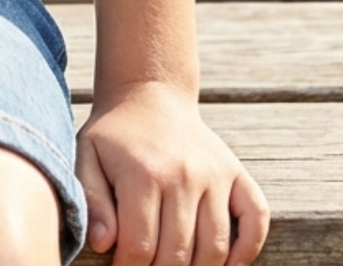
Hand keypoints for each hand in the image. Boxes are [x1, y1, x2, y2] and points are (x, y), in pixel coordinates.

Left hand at [76, 81, 268, 265]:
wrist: (149, 94)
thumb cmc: (114, 135)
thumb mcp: (86, 157)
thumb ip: (91, 201)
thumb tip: (103, 244)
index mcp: (143, 173)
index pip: (140, 245)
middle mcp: (184, 175)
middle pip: (179, 254)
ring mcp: (214, 175)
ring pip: (216, 248)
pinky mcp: (237, 174)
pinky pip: (256, 220)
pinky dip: (246, 251)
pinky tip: (225, 264)